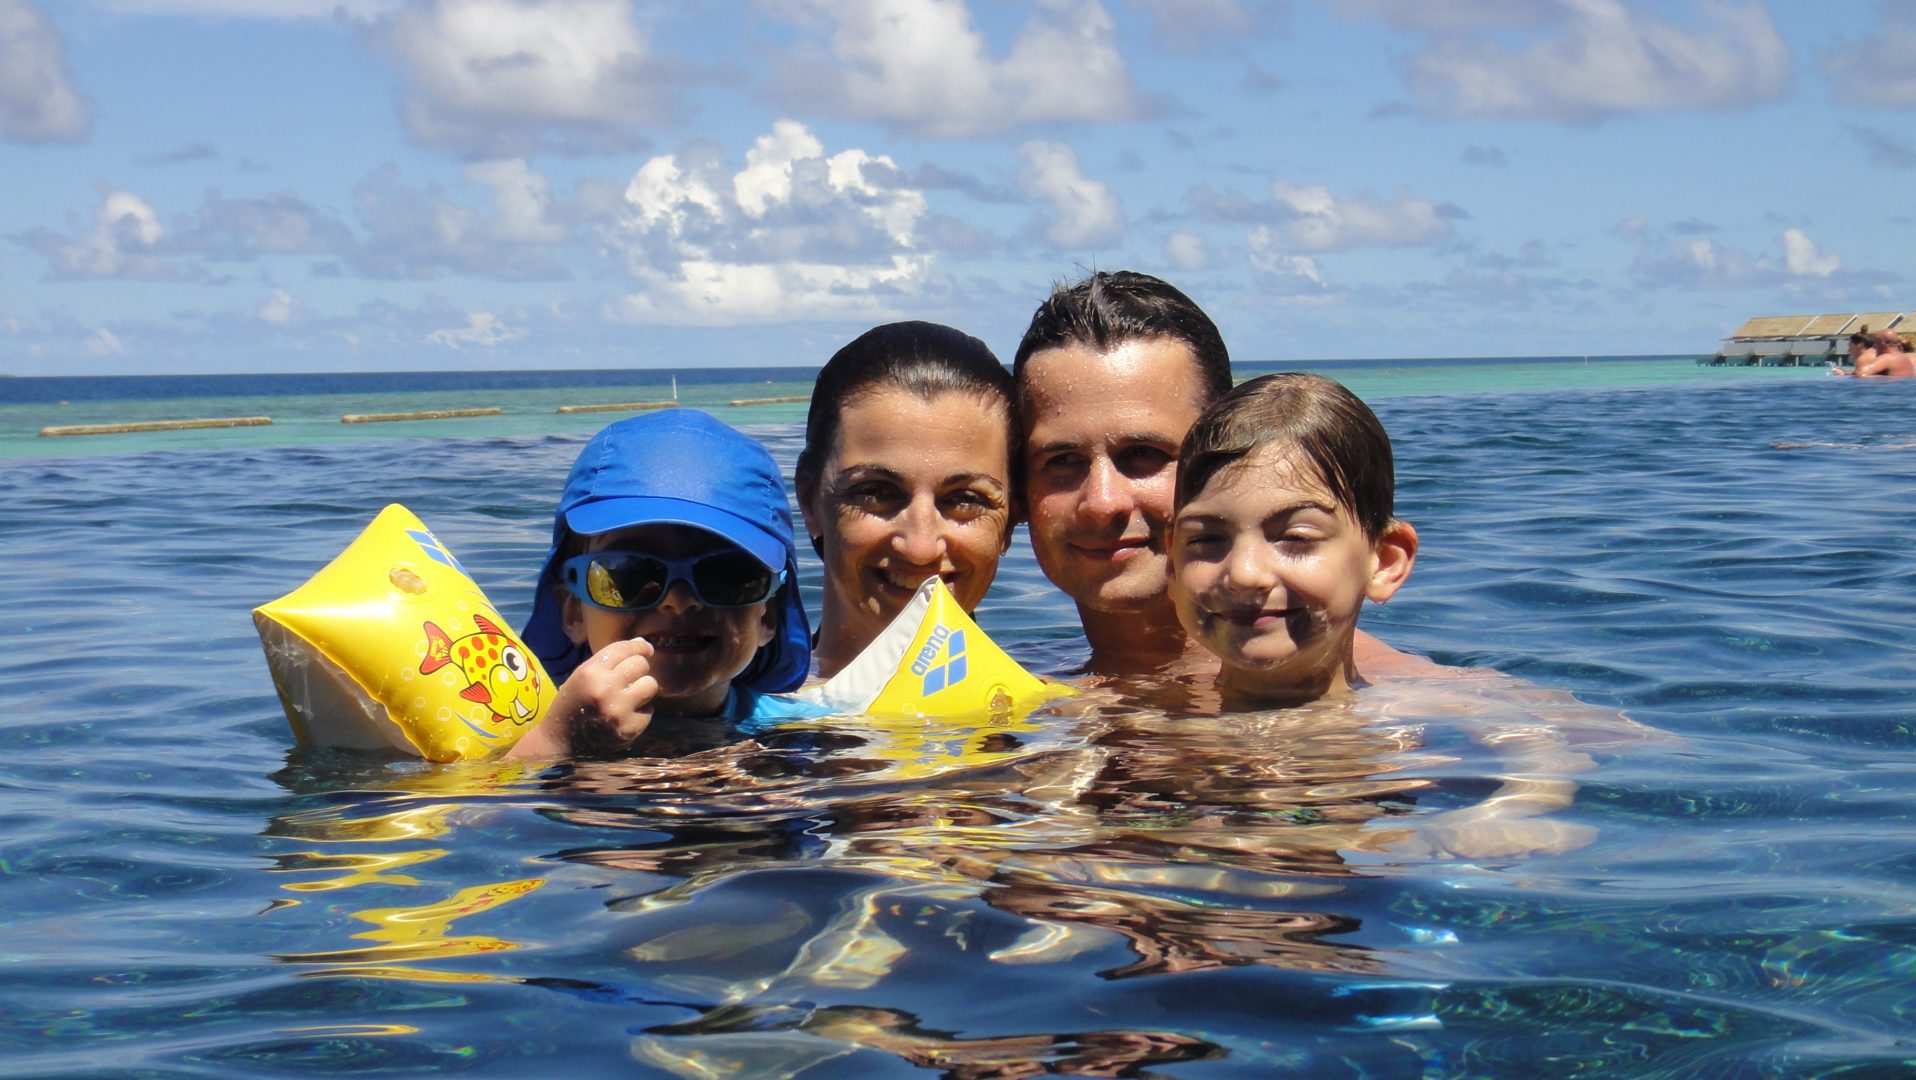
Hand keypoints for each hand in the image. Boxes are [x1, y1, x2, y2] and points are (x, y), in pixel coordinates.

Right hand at [506, 638, 656, 758]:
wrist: (560, 743)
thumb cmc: (571, 705)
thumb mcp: (582, 676)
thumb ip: (610, 661)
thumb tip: (642, 644)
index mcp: (590, 672)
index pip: (624, 649)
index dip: (638, 646)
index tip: (646, 648)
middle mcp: (605, 688)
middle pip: (641, 665)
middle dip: (638, 669)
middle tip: (630, 678)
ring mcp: (619, 710)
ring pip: (650, 684)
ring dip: (643, 688)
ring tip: (630, 696)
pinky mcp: (629, 728)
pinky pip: (649, 710)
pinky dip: (641, 711)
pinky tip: (625, 715)